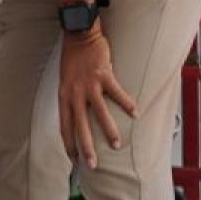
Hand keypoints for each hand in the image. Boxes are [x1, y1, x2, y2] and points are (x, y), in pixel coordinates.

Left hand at [58, 23, 137, 168]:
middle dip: (86, 147)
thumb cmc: (72, 59)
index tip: (73, 159)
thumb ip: (71, 98)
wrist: (78, 34)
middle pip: (80, 126)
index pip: (64, 126)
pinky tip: (136, 113)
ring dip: (109, 130)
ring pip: (100, 113)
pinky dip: (126, 103)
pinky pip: (116, 92)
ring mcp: (89, 84)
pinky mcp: (103, 74)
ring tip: (117, 145)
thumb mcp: (65, 81)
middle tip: (92, 165)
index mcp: (64, 96)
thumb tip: (77, 116)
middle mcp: (75, 93)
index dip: (68, 143)